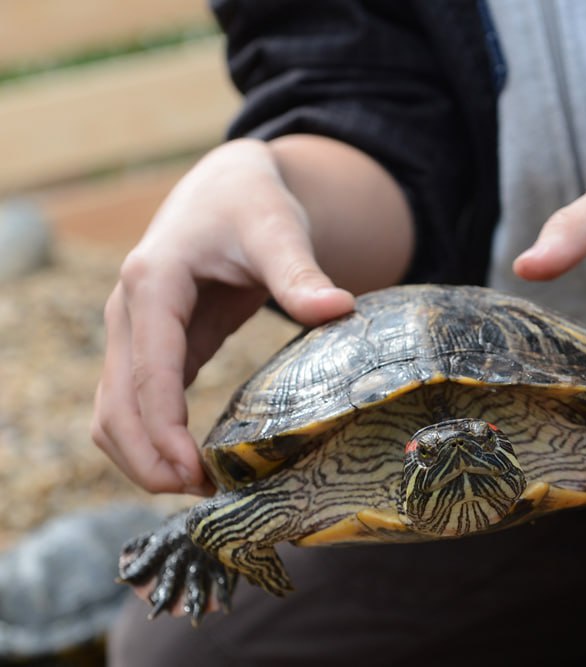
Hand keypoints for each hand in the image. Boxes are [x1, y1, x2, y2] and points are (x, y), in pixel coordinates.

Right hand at [91, 139, 354, 494]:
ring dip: (143, 457)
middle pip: (115, 403)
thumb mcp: (277, 228)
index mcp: (153, 281)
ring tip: (198, 489)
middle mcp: (129, 311)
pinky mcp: (153, 348)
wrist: (228, 187)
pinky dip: (153, 440)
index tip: (194, 473)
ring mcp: (134, 332)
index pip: (149, 369)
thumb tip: (340, 310)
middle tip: (201, 495)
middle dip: (148, 458)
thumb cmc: (252, 203)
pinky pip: (136, 405)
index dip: (164, 428)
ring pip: (113, 412)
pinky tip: (194, 465)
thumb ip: (300, 272)